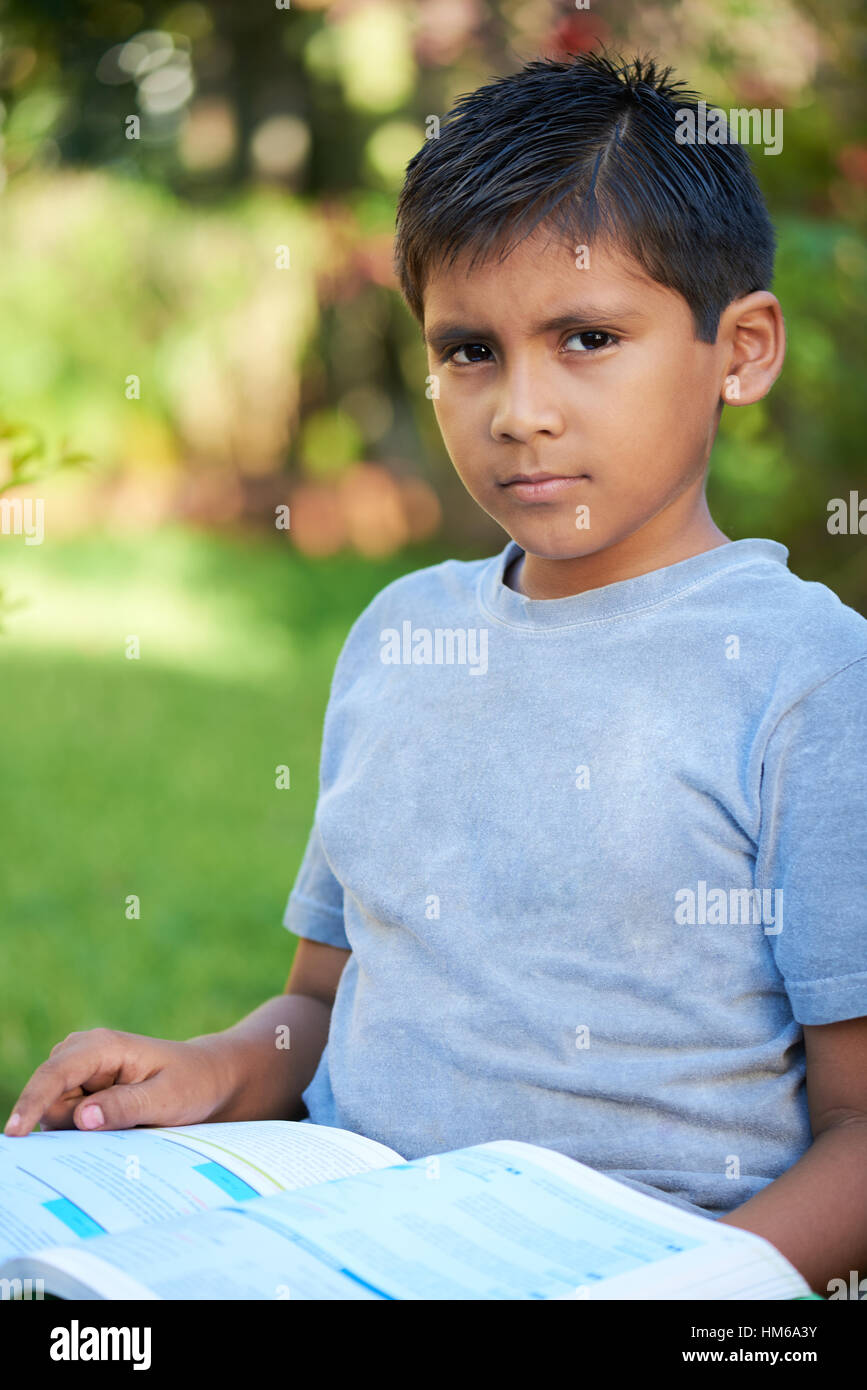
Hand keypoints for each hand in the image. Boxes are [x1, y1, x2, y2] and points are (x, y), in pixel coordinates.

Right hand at [3, 1028, 241, 1136]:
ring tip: (130, 1123)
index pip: (55, 1073)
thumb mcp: (168, 1098)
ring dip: (84, 1131)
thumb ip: (126, 1106)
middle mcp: (83, 1053)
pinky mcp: (81, 1090)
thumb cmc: (192, 1083)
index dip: (32, 1103)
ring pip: (57, 1116)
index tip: (15, 1134)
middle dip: (72, 1126)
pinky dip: (87, 1132)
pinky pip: (67, 1121)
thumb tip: (81, 1118)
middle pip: (51, 1102)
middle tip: (124, 1127)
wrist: (207, 1078)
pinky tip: (120, 1126)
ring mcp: (80, 1072)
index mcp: (103, 1046)